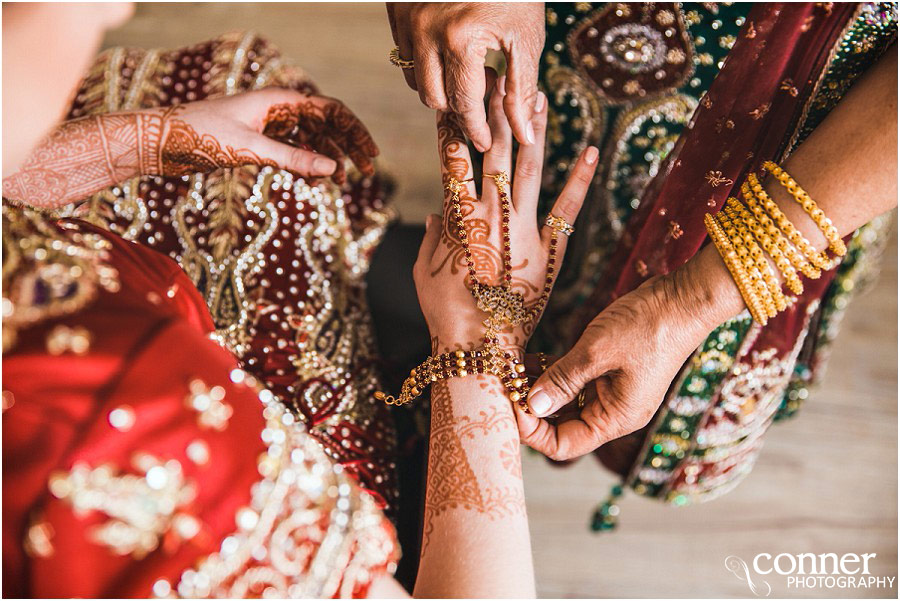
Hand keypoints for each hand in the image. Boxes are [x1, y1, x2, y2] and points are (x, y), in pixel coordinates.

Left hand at [159, 88, 377, 183]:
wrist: (159, 141)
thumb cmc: (200, 136)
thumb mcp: (249, 149)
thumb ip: (292, 159)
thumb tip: (333, 170)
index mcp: (277, 100)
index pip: (330, 110)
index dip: (354, 130)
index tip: (370, 154)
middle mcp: (275, 108)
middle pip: (325, 124)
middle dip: (347, 147)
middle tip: (365, 172)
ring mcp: (267, 124)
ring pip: (310, 138)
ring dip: (328, 158)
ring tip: (342, 182)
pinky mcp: (256, 140)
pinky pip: (293, 150)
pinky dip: (307, 164)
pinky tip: (314, 182)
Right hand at [386, 2, 544, 151]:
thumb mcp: (526, 38)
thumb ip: (522, 91)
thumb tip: (523, 135)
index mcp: (460, 40)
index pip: (463, 104)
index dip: (477, 129)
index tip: (487, 142)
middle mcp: (425, 31)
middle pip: (434, 99)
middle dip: (460, 104)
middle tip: (489, 83)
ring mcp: (406, 20)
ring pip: (415, 80)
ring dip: (441, 85)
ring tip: (472, 63)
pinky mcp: (397, 11)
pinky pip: (405, 54)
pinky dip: (428, 62)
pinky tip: (454, 46)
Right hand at [413, 78, 597, 354]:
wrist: (478, 349)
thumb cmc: (444, 316)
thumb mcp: (425, 274)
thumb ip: (431, 240)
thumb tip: (436, 214)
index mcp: (455, 220)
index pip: (453, 165)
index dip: (452, 133)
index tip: (453, 106)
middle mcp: (488, 217)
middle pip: (491, 155)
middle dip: (493, 116)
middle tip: (497, 82)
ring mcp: (521, 231)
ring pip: (527, 170)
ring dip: (530, 132)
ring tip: (534, 97)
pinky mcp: (548, 252)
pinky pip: (567, 210)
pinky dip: (578, 180)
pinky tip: (588, 149)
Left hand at [516, 245, 744, 460]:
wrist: (683, 298)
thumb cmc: (647, 326)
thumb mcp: (596, 352)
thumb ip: (562, 381)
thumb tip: (531, 406)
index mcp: (617, 418)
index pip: (565, 445)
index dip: (533, 431)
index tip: (511, 403)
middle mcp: (614, 412)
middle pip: (562, 426)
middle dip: (531, 408)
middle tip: (505, 383)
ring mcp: (612, 392)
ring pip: (565, 402)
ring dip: (538, 388)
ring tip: (511, 369)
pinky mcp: (609, 372)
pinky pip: (573, 382)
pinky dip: (551, 373)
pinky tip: (528, 359)